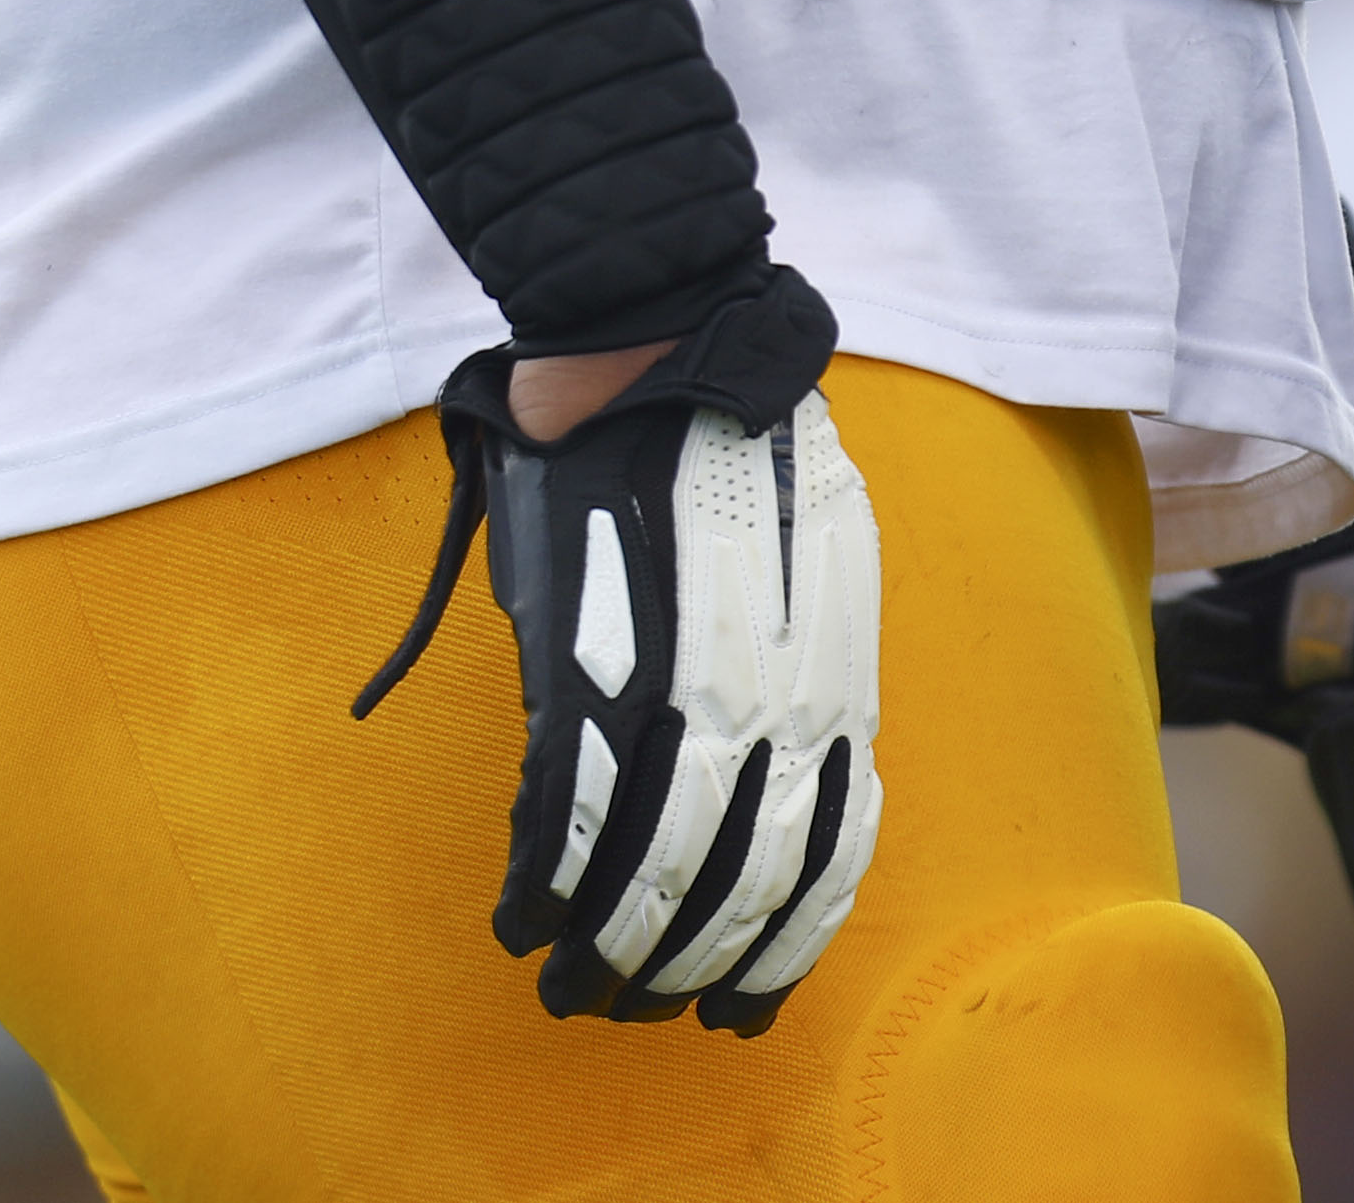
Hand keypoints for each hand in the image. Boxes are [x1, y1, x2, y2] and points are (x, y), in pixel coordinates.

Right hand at [357, 300, 880, 1027]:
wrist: (657, 343)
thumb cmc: (734, 448)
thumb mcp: (815, 561)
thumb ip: (805, 669)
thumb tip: (789, 779)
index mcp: (835, 666)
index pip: (827, 845)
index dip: (785, 942)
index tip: (742, 1005)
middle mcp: (771, 686)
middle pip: (738, 873)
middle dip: (683, 964)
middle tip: (634, 1009)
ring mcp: (677, 673)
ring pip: (650, 856)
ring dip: (606, 942)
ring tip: (569, 987)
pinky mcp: (586, 651)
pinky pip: (566, 800)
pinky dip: (540, 875)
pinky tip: (518, 916)